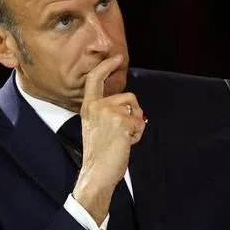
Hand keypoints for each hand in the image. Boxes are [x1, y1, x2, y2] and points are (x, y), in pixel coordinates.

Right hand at [72, 55, 146, 223]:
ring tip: (122, 139)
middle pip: (129, 97)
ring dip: (135, 125)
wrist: (96, 173)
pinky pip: (140, 123)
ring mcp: (108, 113)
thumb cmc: (100, 153)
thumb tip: (130, 106)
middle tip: (120, 135)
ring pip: (137, 109)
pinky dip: (137, 135)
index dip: (106, 66)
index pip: (95, 80)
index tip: (116, 57)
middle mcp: (97, 106)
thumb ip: (107, 113)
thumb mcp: (98, 127)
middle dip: (133, 115)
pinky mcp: (121, 121)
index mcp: (89, 107)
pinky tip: (125, 144)